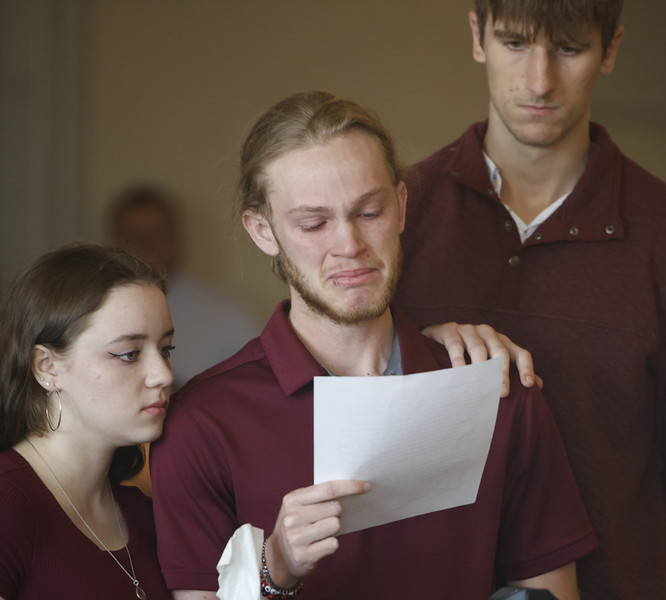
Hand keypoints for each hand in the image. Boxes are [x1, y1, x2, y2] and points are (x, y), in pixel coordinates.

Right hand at [264, 480, 370, 586]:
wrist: (278, 555)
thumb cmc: (296, 524)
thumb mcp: (299, 505)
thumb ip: (319, 495)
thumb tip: (353, 487)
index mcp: (293, 499)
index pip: (328, 489)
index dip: (350, 486)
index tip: (366, 486)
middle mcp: (293, 517)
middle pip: (335, 507)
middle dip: (337, 512)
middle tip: (326, 517)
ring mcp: (297, 537)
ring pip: (335, 525)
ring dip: (334, 528)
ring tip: (321, 531)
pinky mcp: (303, 555)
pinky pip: (333, 544)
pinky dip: (331, 543)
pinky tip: (319, 544)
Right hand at [421, 322, 542, 397]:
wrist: (433, 339)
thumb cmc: (465, 356)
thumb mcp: (488, 362)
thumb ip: (511, 372)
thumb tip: (537, 384)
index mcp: (501, 341)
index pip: (520, 353)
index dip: (526, 368)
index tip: (528, 385)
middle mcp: (487, 332)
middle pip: (500, 352)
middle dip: (502, 374)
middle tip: (502, 393)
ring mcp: (468, 329)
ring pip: (479, 348)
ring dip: (480, 369)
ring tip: (480, 386)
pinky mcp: (449, 329)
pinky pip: (456, 345)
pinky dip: (458, 360)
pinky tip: (459, 373)